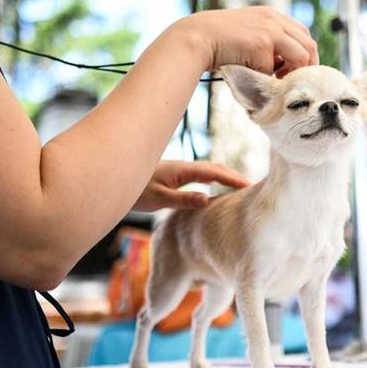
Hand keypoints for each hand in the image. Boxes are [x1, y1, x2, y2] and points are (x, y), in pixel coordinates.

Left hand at [133, 160, 249, 211]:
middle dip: (235, 177)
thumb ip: (182, 199)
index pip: (215, 173)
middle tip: (254, 188)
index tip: (250, 186)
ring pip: (210, 172)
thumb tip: (208, 200)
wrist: (112, 177)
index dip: (233, 179)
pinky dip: (216, 181)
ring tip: (243, 189)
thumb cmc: (134, 190)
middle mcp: (184, 168)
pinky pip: (202, 177)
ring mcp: (180, 171)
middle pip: (216, 169)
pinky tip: (220, 190)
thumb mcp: (158, 198)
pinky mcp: (176, 177)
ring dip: (227, 178)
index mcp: (183, 170)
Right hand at [180, 6, 318, 76]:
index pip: (302, 35)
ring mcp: (271, 30)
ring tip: (279, 81)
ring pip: (302, 56)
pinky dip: (268, 77)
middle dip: (308, 66)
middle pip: (309, 44)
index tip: (296, 71)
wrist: (197, 38)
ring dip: (294, 73)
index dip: (304, 55)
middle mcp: (275, 19)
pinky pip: (276, 68)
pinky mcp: (263, 44)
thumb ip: (269, 47)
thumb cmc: (219, 43)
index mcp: (272, 16)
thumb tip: (284, 68)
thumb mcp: (249, 38)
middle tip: (298, 82)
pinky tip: (255, 76)